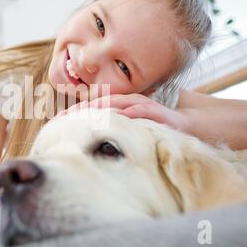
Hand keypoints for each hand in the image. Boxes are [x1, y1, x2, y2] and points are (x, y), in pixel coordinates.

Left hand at [57, 94, 187, 131]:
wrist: (192, 123)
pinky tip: (112, 119)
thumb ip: (117, 130)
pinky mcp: (156, 113)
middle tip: (57, 121)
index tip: (55, 122)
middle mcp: (129, 103)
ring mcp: (142, 106)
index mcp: (121, 106)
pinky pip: (139, 111)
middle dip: (77, 111)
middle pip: (98, 104)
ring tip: (77, 117)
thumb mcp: (133, 129)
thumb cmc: (157, 128)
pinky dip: (125, 114)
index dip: (74, 112)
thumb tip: (96, 143)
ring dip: (95, 110)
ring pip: (115, 105)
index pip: (93, 107)